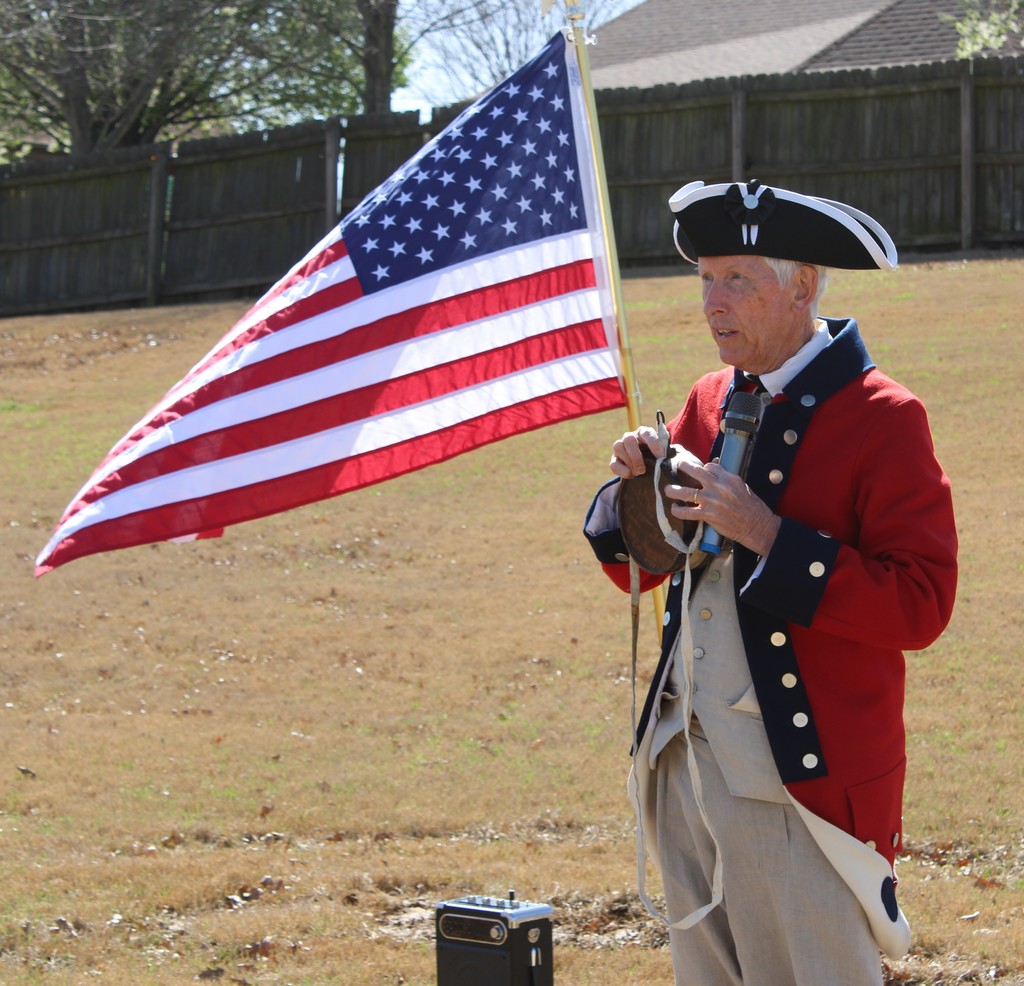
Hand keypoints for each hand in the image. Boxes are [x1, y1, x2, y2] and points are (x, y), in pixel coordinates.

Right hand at [609, 426, 666, 478]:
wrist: (646, 469)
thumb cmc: (657, 459)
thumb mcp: (663, 455)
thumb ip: (666, 454)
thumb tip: (670, 460)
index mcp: (644, 433)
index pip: (646, 433)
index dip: (653, 443)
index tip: (661, 456)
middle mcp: (631, 437)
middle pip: (629, 439)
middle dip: (636, 456)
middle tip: (643, 469)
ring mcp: (621, 446)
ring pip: (618, 446)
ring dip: (629, 461)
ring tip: (638, 472)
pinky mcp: (614, 459)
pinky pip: (613, 463)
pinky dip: (621, 470)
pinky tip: (630, 475)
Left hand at [665, 461, 781, 556]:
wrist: (756, 525)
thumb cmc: (752, 506)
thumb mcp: (742, 486)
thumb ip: (727, 480)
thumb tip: (714, 473)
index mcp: (729, 478)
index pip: (710, 467)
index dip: (703, 468)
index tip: (700, 471)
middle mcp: (718, 487)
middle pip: (696, 472)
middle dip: (684, 466)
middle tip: (677, 465)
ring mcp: (711, 501)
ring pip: (686, 492)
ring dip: (673, 490)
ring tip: (668, 489)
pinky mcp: (707, 515)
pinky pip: (687, 512)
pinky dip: (678, 511)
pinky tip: (674, 509)